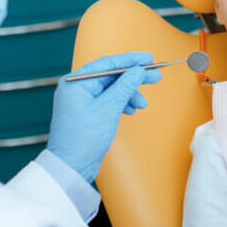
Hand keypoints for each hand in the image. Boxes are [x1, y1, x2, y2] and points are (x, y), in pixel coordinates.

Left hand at [47, 52, 161, 183]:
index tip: (149, 58)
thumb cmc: (83, 138)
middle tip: (155, 76)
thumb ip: (125, 86)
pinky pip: (108, 100)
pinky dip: (121, 103)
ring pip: (112, 89)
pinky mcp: (87, 113)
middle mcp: (77, 87)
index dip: (131, 60)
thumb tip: (138, 70)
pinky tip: (131, 110)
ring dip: (129, 94)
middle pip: (111, 75)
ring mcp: (81, 100)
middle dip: (134, 78)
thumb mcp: (108, 108)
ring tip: (142, 104)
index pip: (108, 63)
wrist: (71, 167)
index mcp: (76, 81)